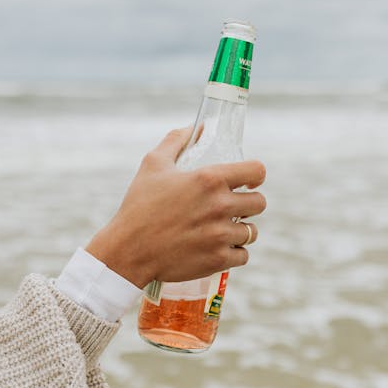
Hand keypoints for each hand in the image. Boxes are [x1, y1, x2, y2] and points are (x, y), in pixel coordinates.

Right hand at [86, 126, 266, 287]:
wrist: (128, 251)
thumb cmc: (139, 206)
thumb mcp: (153, 164)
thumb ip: (177, 140)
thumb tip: (197, 127)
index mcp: (209, 179)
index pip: (257, 170)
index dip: (256, 175)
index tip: (250, 181)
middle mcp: (220, 205)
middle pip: (259, 203)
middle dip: (249, 204)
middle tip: (234, 208)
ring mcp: (220, 235)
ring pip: (252, 231)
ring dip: (240, 230)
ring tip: (223, 230)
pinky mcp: (218, 260)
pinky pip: (243, 255)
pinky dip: (234, 253)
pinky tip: (219, 248)